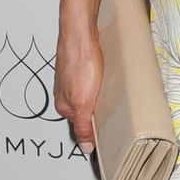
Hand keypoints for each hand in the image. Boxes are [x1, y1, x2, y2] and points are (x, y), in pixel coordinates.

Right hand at [53, 24, 103, 157]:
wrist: (81, 32)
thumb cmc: (79, 62)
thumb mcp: (83, 102)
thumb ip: (84, 126)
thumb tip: (85, 147)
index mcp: (64, 106)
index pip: (82, 128)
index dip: (97, 131)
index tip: (110, 134)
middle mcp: (66, 94)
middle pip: (86, 112)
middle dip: (99, 113)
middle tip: (114, 114)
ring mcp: (73, 80)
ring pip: (90, 97)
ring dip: (101, 98)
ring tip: (112, 97)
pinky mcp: (82, 68)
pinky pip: (93, 83)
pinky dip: (101, 85)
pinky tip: (107, 81)